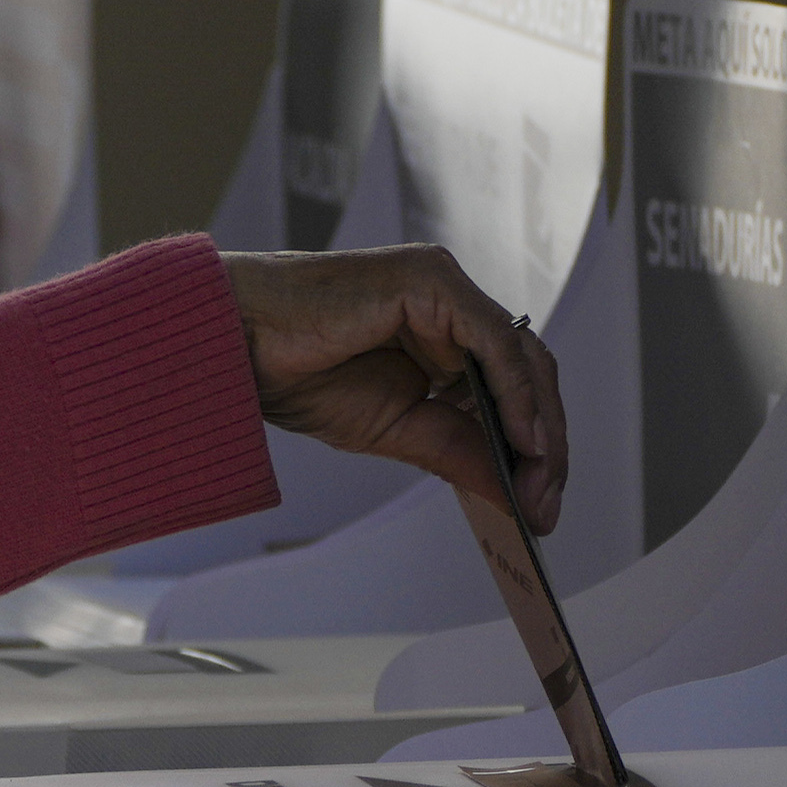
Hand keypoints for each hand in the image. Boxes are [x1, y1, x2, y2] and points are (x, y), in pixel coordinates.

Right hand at [219, 244, 567, 532]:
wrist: (241, 344)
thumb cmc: (300, 375)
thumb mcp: (396, 431)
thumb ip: (457, 453)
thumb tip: (514, 496)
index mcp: (443, 340)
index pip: (510, 390)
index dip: (533, 446)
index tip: (540, 506)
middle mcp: (452, 310)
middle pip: (527, 374)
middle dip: (545, 443)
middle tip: (546, 504)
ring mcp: (446, 291)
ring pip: (521, 357)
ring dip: (539, 423)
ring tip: (539, 480)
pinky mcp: (434, 280)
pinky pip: (494, 340)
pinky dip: (516, 392)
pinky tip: (522, 439)